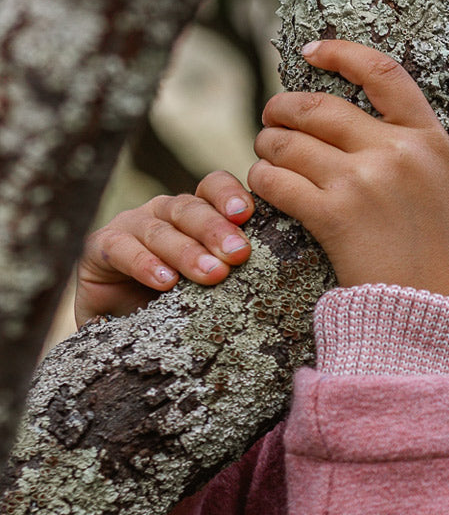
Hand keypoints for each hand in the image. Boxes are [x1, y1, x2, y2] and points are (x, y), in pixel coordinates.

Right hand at [75, 172, 253, 326]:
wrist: (126, 326)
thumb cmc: (180, 303)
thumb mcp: (213, 286)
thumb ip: (236, 271)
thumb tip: (281, 279)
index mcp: (197, 214)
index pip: (213, 188)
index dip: (229, 195)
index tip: (247, 214)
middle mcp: (164, 213)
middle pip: (190, 209)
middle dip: (216, 231)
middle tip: (238, 254)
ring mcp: (131, 226)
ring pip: (160, 230)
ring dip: (187, 252)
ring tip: (211, 275)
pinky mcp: (100, 248)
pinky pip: (121, 249)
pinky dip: (144, 263)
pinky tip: (165, 281)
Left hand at [249, 40, 448, 304]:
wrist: (437, 317)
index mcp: (431, 142)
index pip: (381, 73)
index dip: (339, 52)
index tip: (311, 52)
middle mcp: (395, 153)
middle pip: (316, 106)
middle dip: (283, 109)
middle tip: (273, 119)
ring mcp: (362, 183)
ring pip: (288, 141)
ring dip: (267, 145)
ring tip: (268, 157)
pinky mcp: (332, 216)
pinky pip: (276, 180)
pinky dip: (262, 180)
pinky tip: (265, 188)